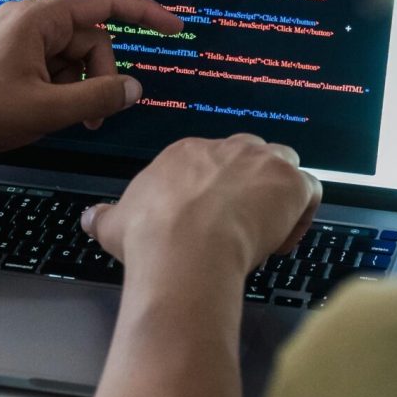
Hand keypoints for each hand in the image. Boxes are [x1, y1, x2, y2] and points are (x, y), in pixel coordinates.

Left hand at [0, 0, 183, 154]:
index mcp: (40, 19)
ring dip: (80, 87)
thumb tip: (134, 89)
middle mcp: (31, 19)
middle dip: (101, 76)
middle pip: (91, 38)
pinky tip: (48, 112)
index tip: (174, 28)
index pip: (106, 2)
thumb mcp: (46, 109)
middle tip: (94, 115)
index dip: (146, 12)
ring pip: (73, 56)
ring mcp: (19, 37)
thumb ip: (97, 97)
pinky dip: (60, 88)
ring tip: (68, 119)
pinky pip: (52, 65)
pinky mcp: (10, 55)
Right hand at [81, 134, 322, 284]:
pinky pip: (309, 190)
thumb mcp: (115, 224)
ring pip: (284, 165)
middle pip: (250, 155)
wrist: (185, 249)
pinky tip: (283, 241)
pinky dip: (302, 213)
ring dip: (280, 193)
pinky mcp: (290, 182)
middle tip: (241, 223)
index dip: (216, 192)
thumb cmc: (151, 237)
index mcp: (187, 153)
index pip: (212, 161)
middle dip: (251, 185)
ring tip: (267, 230)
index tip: (213, 221)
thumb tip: (88, 217)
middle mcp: (227, 148)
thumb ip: (103, 217)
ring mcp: (262, 161)